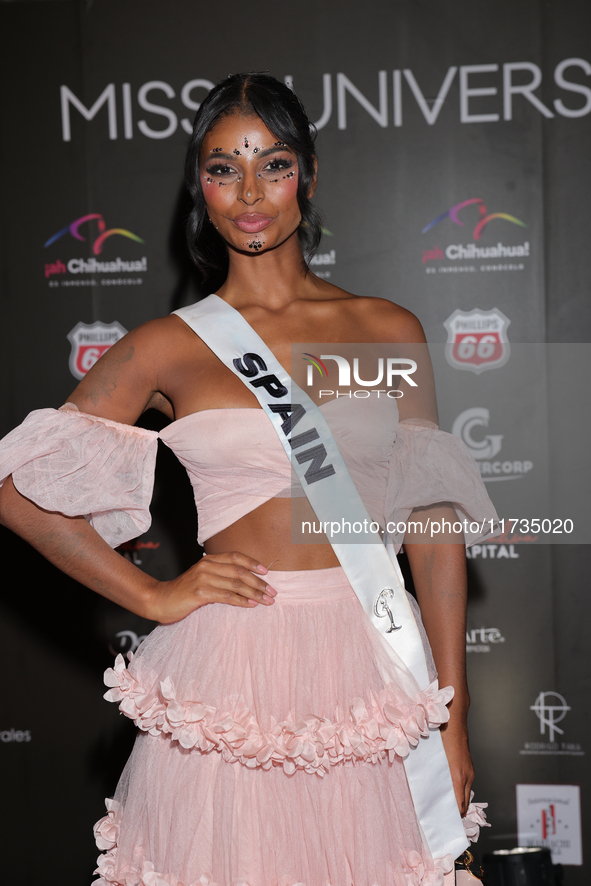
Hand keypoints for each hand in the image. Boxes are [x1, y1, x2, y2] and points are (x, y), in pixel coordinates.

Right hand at [148, 552, 276, 623]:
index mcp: (209, 560)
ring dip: (254, 593)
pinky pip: (226, 596)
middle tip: (273, 592)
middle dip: (259, 582)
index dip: (253, 563)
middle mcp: (207, 566)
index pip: (235, 557)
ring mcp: (203, 578)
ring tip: (267, 600)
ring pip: (236, 584)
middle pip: (239, 571)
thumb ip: (219, 576)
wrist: (160, 600)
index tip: (267, 572)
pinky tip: (251, 605)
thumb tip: (244, 582)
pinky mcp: (200, 592)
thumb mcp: (202, 578)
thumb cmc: (183, 592)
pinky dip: (242, 601)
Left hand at [440, 719, 474, 815]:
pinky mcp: (469, 766)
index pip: (459, 804)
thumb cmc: (441, 737)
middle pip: (464, 802)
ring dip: (458, 800)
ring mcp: (469, 771)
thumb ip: (433, 775)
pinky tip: (450, 789)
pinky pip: (466, 784)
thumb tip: (428, 790)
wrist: (453, 721)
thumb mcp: (434, 758)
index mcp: (457, 777)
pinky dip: (460, 790)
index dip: (453, 815)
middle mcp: (467, 776)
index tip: (445, 822)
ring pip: (466, 793)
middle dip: (456, 811)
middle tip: (444, 816)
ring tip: (446, 805)